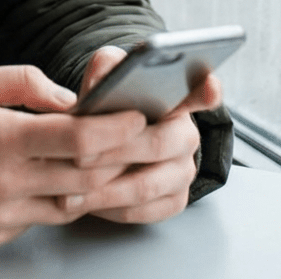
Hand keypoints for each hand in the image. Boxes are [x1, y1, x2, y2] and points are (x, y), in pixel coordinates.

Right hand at [0, 64, 147, 247]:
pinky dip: (57, 196)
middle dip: (123, 157)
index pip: (75, 140)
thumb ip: (24, 82)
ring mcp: (0, 215)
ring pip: (69, 203)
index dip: (116, 130)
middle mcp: (4, 184)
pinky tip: (59, 177)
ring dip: (94, 181)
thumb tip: (70, 99)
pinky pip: (41, 218)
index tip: (139, 116)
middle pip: (84, 176)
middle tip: (147, 139)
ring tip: (112, 158)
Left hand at [74, 45, 223, 223]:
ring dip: (106, 190)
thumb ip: (105, 69)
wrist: (110, 137)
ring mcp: (184, 170)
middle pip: (156, 144)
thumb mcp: (105, 75)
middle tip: (79, 158)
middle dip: (113, 153)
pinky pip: (143, 211)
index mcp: (175, 98)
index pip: (200, 91)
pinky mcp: (174, 200)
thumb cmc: (110, 103)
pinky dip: (112, 209)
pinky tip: (88, 201)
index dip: (207, 90)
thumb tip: (101, 82)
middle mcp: (186, 135)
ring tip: (72, 190)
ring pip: (146, 185)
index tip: (208, 87)